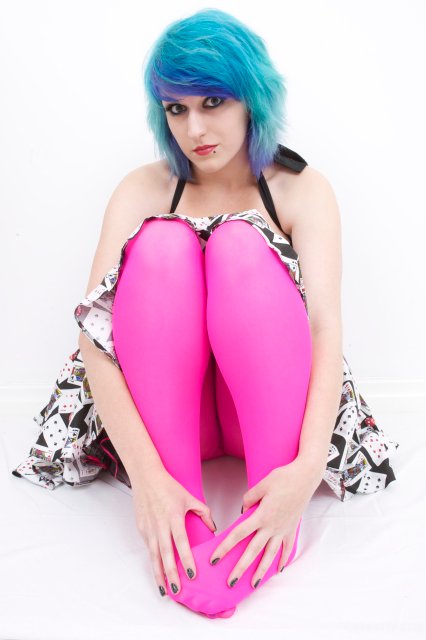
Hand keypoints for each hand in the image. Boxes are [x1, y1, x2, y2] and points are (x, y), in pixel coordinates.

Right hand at [131, 467, 215, 596]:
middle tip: (177, 590)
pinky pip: (149, 549)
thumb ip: (203, 511)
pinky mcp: (142, 529)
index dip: (186, 559)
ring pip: (153, 556)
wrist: (146, 478)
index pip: (181, 542)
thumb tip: (213, 528)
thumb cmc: (169, 487)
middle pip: (165, 554)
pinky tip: (158, 573)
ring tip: (164, 590)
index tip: (192, 574)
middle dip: (170, 573)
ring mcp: (149, 528)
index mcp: (174, 517)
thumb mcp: (189, 497)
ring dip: (158, 574)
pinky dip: (153, 562)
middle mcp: (160, 524)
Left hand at [208, 459, 319, 588]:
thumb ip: (249, 498)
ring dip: (261, 571)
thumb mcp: (262, 484)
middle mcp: (272, 526)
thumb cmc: (283, 478)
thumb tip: (243, 511)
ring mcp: (283, 529)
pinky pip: (287, 548)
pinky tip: (278, 570)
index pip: (239, 534)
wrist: (305, 477)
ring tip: (253, 584)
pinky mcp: (292, 528)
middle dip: (240, 568)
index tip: (215, 559)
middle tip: (230, 582)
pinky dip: (283, 560)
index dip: (225, 547)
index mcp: (261, 515)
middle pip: (252, 551)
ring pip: (270, 554)